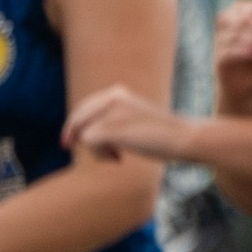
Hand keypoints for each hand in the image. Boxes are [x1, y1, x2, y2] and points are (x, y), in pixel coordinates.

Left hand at [63, 83, 191, 162]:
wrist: (184, 137)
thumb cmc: (161, 134)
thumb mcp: (132, 118)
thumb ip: (111, 119)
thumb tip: (79, 134)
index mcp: (117, 92)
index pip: (84, 107)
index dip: (73, 124)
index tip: (68, 141)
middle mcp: (112, 97)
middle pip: (77, 118)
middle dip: (73, 135)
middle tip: (68, 147)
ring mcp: (112, 112)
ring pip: (83, 133)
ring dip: (96, 150)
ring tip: (117, 155)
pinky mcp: (112, 128)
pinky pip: (89, 143)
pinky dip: (101, 155)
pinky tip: (119, 158)